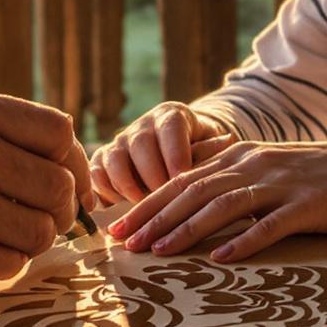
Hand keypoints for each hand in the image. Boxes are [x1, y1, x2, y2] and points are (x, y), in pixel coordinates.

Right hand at [90, 102, 237, 208]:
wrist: (175, 158)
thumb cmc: (199, 156)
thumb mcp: (212, 149)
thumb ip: (215, 149)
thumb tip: (229, 141)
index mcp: (171, 116)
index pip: (171, 128)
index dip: (176, 155)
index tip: (184, 182)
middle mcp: (142, 125)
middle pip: (141, 145)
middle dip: (153, 176)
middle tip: (166, 202)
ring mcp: (119, 142)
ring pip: (115, 159)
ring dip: (129, 186)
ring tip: (145, 207)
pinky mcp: (102, 160)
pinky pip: (97, 173)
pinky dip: (106, 192)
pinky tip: (123, 209)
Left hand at [111, 138, 326, 262]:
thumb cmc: (322, 178)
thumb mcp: (270, 168)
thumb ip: (232, 176)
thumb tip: (188, 194)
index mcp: (242, 155)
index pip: (181, 179)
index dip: (146, 203)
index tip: (116, 227)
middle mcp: (255, 164)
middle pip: (192, 190)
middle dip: (152, 218)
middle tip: (121, 244)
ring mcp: (282, 184)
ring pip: (222, 205)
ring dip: (185, 229)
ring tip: (157, 253)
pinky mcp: (308, 205)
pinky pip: (270, 225)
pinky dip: (243, 242)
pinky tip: (220, 260)